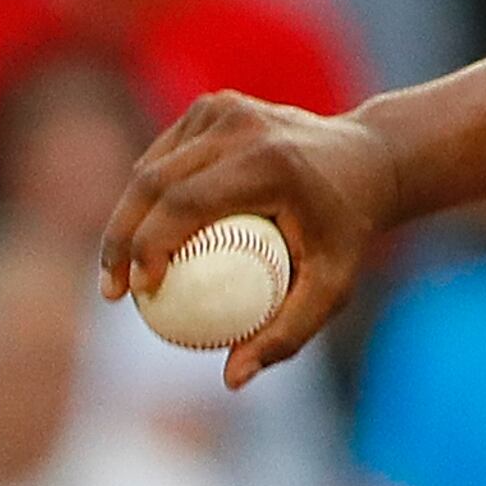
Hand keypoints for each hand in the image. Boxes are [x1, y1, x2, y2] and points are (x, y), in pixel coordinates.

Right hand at [98, 93, 402, 388]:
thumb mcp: (334, 286)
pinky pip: (165, 157)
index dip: (146, 248)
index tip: (140, 295)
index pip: (184, 204)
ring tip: (119, 271)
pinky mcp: (216, 106)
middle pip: (153, 183)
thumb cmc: (349, 232)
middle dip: (119, 240)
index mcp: (268, 161)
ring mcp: (226, 109)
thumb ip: (288, 334)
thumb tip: (232, 380)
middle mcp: (243, 125)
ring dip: (125, 219)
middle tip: (114, 291)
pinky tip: (142, 238)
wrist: (371, 160)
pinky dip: (148, 197)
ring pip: (150, 168)